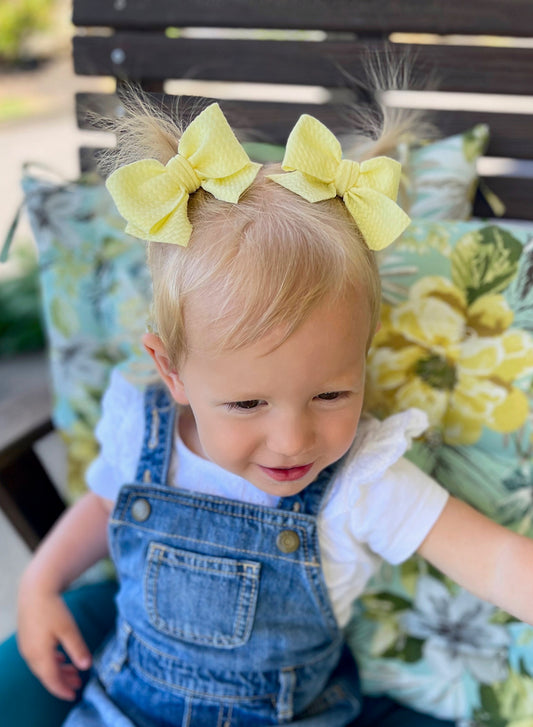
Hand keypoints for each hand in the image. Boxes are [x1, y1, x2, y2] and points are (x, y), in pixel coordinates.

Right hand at [17, 580, 91, 700]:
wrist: (35, 589)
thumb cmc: (53, 608)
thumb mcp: (68, 628)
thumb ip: (77, 648)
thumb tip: (87, 667)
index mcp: (39, 654)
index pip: (51, 680)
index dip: (62, 689)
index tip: (74, 695)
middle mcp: (30, 654)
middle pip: (47, 675)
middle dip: (62, 681)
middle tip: (78, 685)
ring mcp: (26, 647)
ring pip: (42, 666)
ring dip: (58, 671)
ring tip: (74, 672)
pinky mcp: (27, 639)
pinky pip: (38, 657)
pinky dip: (50, 661)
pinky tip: (60, 658)